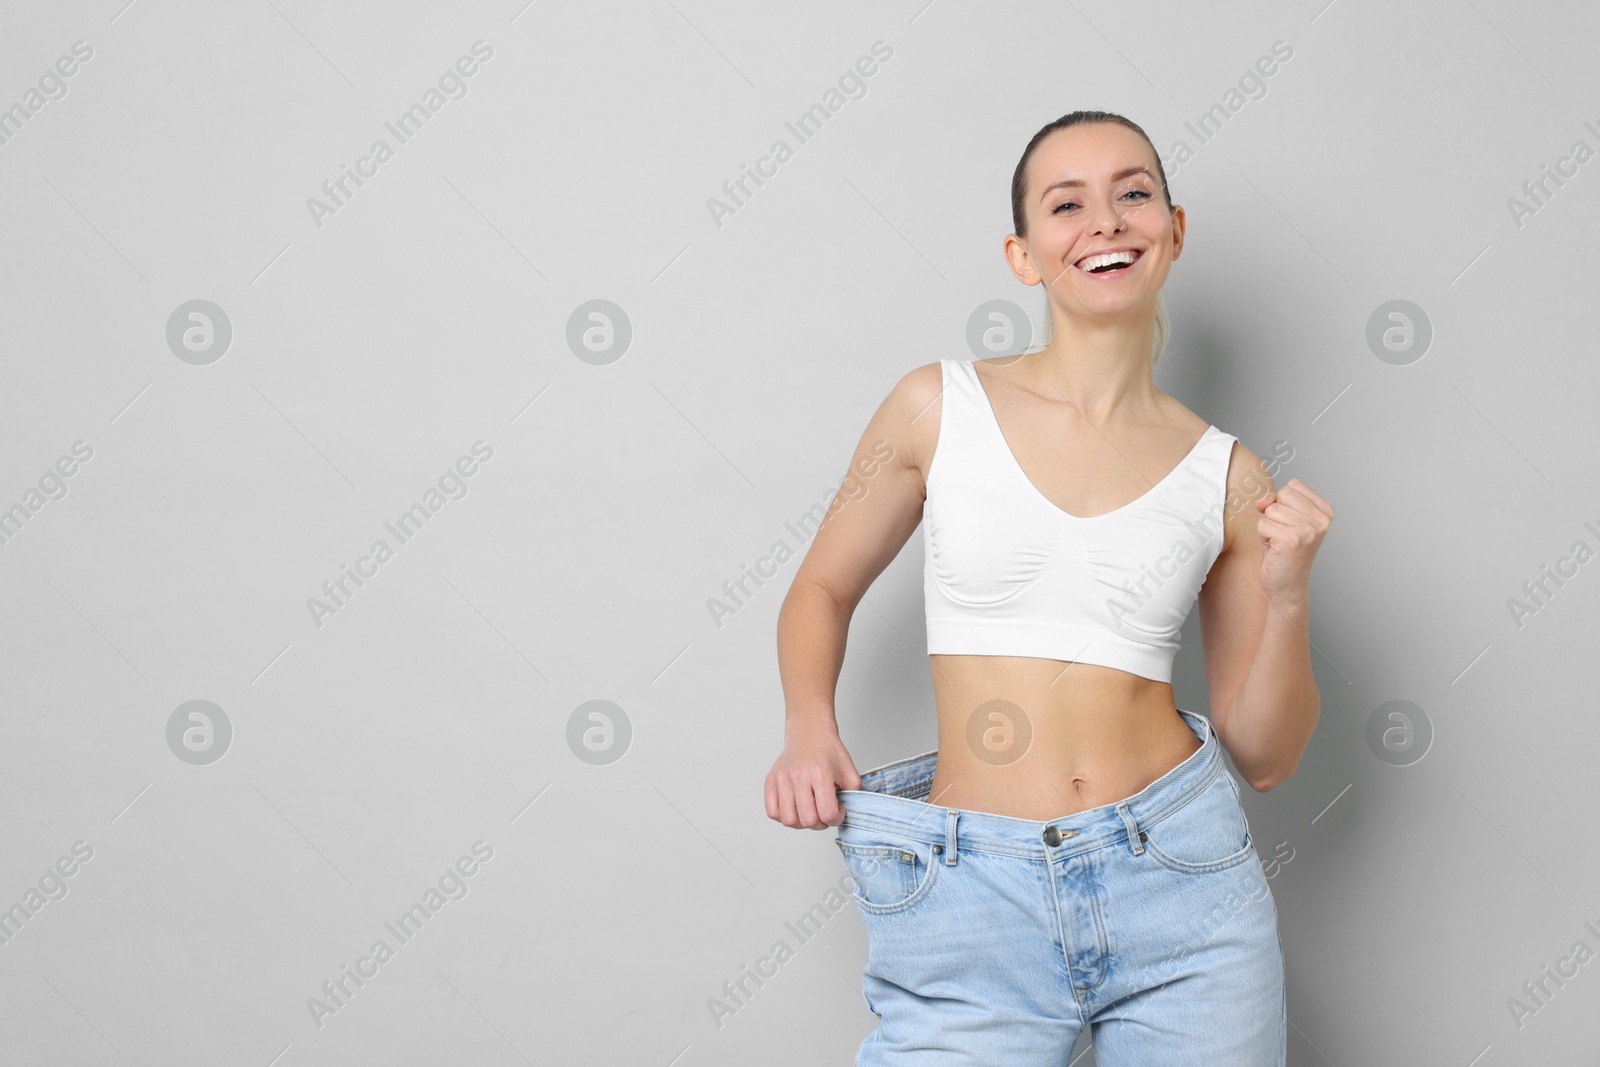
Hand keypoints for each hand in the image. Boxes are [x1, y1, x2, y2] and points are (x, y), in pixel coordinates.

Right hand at [765, 728, 861, 829]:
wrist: (809, 733)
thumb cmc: (829, 752)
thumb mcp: (850, 772)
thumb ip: (853, 795)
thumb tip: (845, 815)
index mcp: (820, 774)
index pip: (827, 813)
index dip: (836, 818)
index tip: (838, 810)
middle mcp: (798, 777)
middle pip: (807, 820)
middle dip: (820, 823)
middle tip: (824, 813)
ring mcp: (782, 780)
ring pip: (789, 820)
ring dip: (802, 823)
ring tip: (809, 811)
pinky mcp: (770, 782)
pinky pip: (773, 813)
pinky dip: (784, 816)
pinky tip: (795, 808)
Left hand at [1254, 477, 1332, 603]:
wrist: (1288, 585)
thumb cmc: (1284, 551)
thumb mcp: (1283, 519)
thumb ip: (1275, 502)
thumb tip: (1261, 501)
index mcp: (1324, 510)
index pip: (1293, 485)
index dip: (1283, 503)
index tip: (1291, 523)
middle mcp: (1321, 519)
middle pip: (1282, 494)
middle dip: (1275, 513)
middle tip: (1283, 534)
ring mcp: (1309, 529)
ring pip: (1271, 510)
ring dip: (1269, 527)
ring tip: (1280, 542)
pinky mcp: (1292, 540)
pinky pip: (1263, 524)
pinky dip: (1263, 537)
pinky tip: (1276, 549)